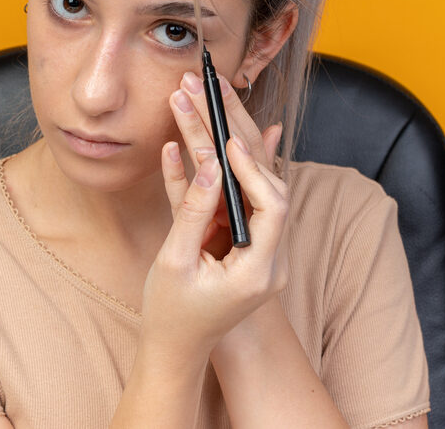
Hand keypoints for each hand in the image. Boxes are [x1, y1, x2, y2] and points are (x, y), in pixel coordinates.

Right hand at [136, 71, 290, 357]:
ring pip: (253, 185)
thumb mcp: (174, 263)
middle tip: (216, 95)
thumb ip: (192, 213)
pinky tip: (226, 136)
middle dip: (239, 138)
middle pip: (266, 185)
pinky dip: (228, 168)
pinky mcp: (243, 240)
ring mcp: (259, 248)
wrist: (176, 349)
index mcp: (258, 270)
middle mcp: (268, 257)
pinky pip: (239, 197)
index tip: (227, 142)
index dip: (253, 169)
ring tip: (212, 100)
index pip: (272, 206)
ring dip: (230, 143)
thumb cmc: (171, 314)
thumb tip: (208, 165)